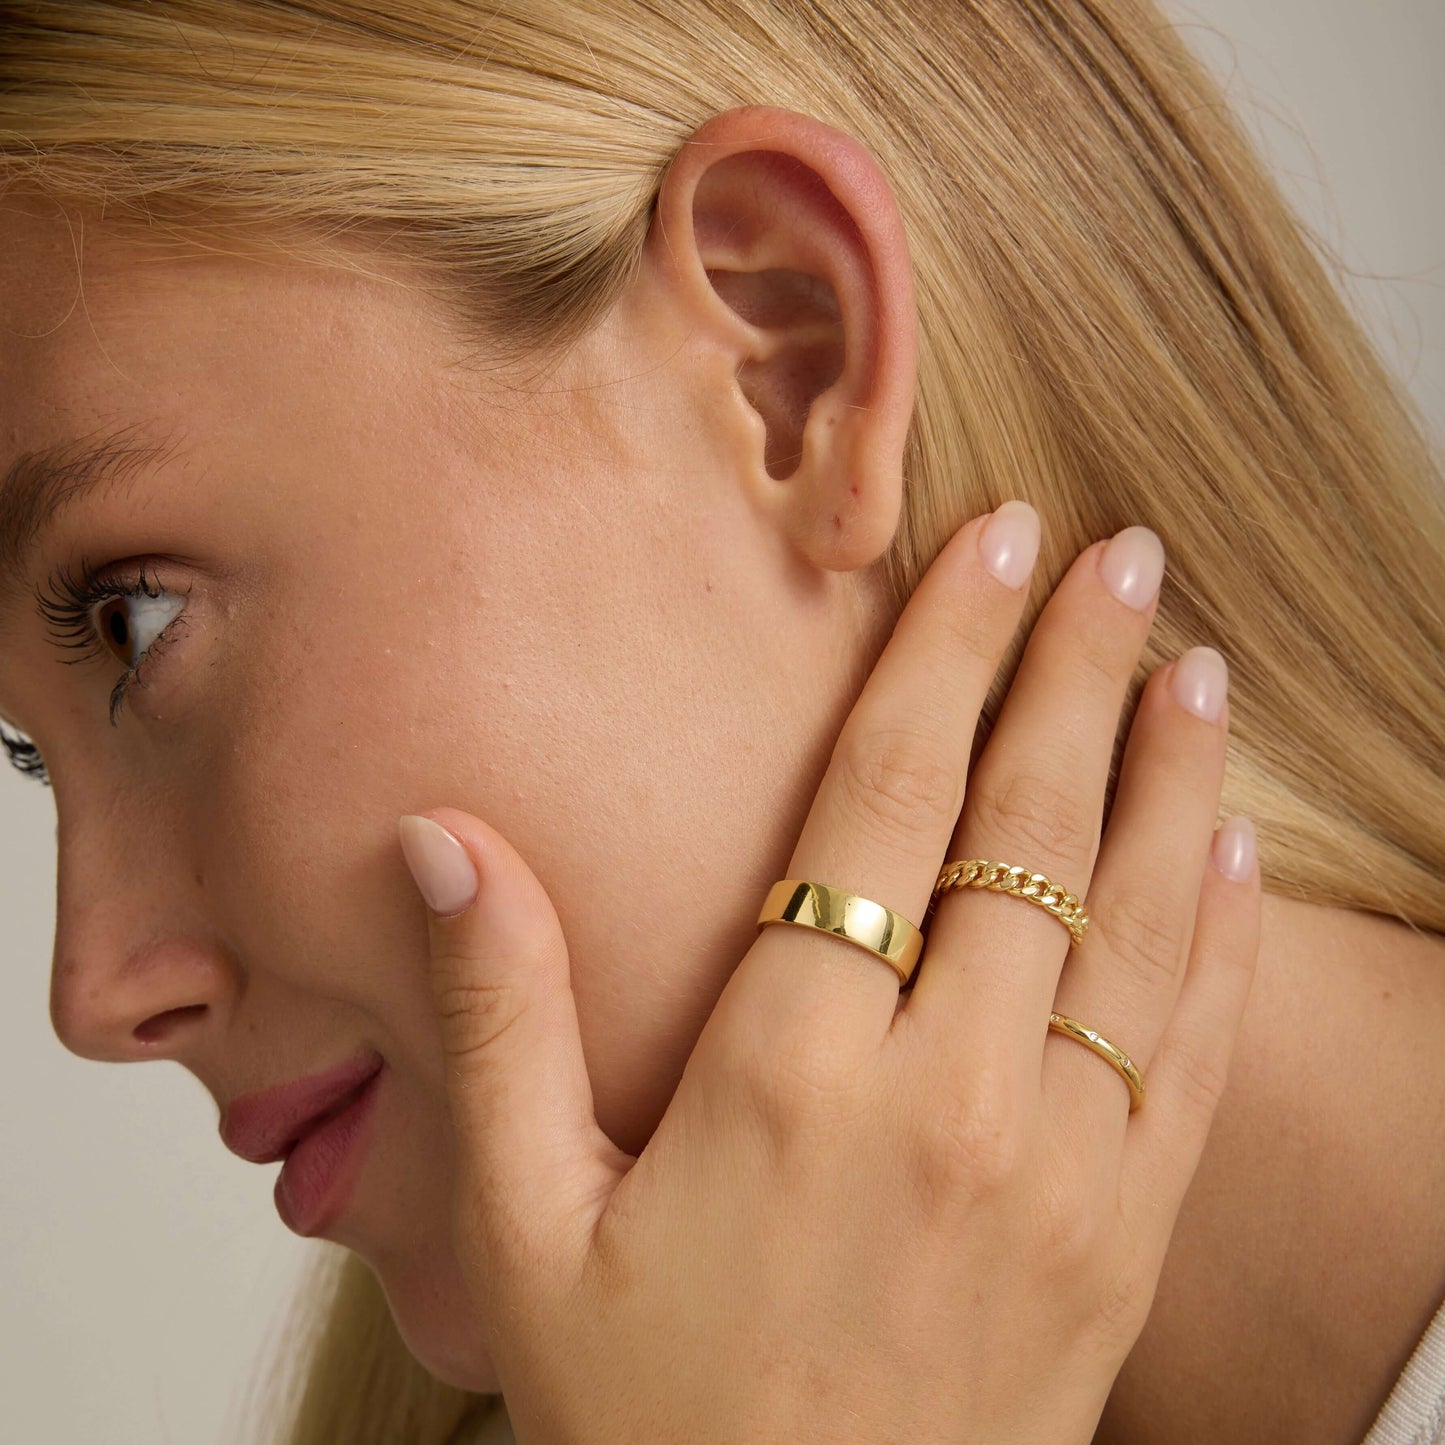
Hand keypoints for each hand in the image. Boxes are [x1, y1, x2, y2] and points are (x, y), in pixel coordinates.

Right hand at [400, 501, 1260, 1443]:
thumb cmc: (648, 1420)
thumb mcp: (522, 1226)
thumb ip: (497, 1015)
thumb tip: (446, 840)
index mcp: (789, 1074)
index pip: (885, 802)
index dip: (941, 655)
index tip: (992, 545)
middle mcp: (944, 1100)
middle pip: (1029, 830)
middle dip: (1076, 672)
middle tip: (1122, 556)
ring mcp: (1054, 1174)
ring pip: (1140, 924)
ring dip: (1171, 777)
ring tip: (1196, 665)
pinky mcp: (1119, 1245)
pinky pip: (1192, 1060)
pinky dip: (1224, 942)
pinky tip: (1233, 853)